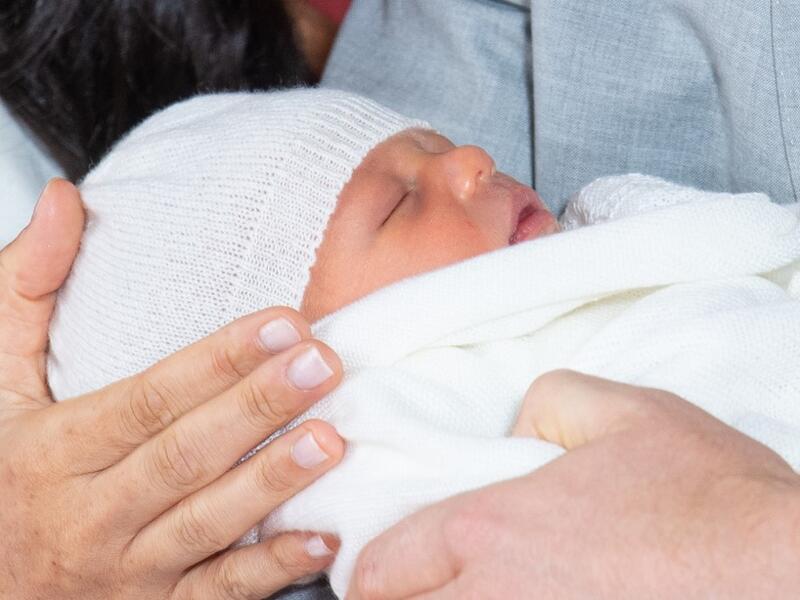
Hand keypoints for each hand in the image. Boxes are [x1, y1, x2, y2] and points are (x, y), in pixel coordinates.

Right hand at [0, 180, 345, 598]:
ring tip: (331, 440)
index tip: (282, 324)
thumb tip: (60, 200)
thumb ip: (24, 291)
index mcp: (55, 449)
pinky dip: (268, 570)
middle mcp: (90, 513)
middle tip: (321, 365)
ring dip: (271, 482)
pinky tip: (320, 541)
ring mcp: (124, 570)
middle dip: (256, 409)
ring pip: (205, 523)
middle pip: (184, 454)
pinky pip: (215, 595)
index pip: (148, 398)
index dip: (216, 361)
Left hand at [348, 370, 799, 598]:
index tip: (385, 572)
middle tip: (418, 590)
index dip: (374, 572)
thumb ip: (548, 402)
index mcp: (492, 529)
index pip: (383, 567)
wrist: (785, 574)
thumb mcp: (625, 411)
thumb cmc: (709, 496)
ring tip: (470, 595)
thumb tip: (518, 426)